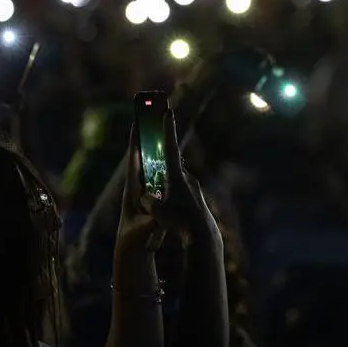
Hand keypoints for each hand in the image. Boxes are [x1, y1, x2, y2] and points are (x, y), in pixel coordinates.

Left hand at [115, 123, 165, 257]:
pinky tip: (171, 151)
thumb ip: (148, 224)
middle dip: (146, 134)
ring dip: (155, 144)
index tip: (136, 121)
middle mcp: (137, 185)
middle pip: (141, 154)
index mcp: (132, 190)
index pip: (133, 161)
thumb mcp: (142, 231)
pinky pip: (157, 173)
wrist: (132, 248)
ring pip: (150, 162)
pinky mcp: (150, 195)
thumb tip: (154, 217)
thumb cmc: (134, 239)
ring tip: (160, 123)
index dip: (135, 141)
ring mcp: (144, 189)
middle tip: (152, 112)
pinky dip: (162, 160)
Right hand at [143, 110, 220, 246]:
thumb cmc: (181, 223)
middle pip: (170, 158)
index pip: (170, 148)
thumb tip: (145, 198)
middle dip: (163, 146)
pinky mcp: (193, 194)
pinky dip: (169, 185)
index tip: (167, 111)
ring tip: (155, 170)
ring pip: (173, 174)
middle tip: (157, 128)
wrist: (203, 235)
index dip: (167, 130)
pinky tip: (166, 196)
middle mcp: (186, 177)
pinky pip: (178, 184)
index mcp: (177, 177)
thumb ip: (150, 203)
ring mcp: (191, 185)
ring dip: (164, 171)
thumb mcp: (160, 213)